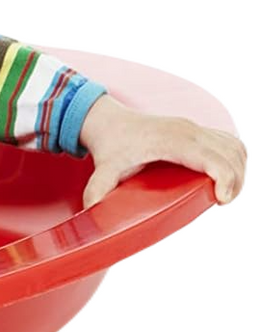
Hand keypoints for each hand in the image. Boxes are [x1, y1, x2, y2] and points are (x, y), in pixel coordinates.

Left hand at [79, 94, 246, 209]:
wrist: (107, 121)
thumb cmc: (110, 145)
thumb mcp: (103, 169)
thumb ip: (98, 190)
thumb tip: (93, 210)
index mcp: (171, 140)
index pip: (212, 157)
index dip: (226, 179)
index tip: (221, 200)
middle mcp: (187, 130)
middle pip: (230, 154)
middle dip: (235, 181)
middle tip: (221, 202)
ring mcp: (194, 128)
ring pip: (234, 147)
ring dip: (238, 171)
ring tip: (224, 193)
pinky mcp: (197, 130)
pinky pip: (229, 142)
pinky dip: (234, 160)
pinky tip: (224, 178)